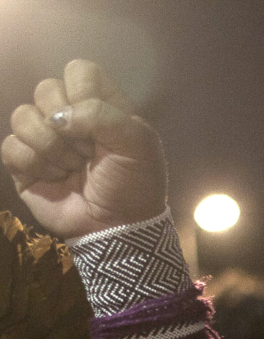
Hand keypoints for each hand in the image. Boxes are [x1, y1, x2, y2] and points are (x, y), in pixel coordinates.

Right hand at [1, 59, 165, 239]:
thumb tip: (58, 116)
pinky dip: (34, 164)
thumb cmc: (134, 186)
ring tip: (73, 169)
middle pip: (45, 88)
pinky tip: (55, 178)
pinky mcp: (25, 164)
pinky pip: (10, 146)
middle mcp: (69, 118)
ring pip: (22, 115)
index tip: (99, 123)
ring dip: (51, 147)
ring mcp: (45, 139)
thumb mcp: (138, 145)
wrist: (119, 229)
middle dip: (67, 125)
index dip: (84, 92)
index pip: (79, 71)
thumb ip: (103, 114)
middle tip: (88, 153)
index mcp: (99, 107)